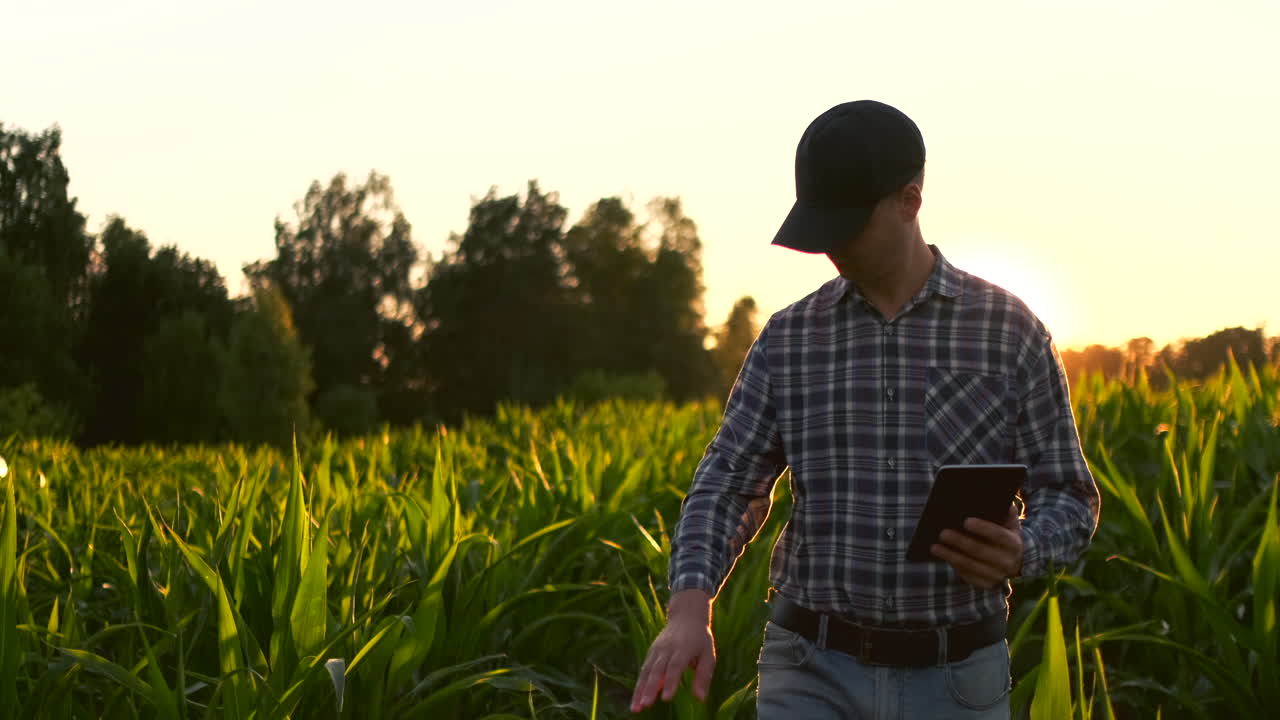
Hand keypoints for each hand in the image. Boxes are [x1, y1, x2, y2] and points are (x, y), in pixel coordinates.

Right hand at [630, 591, 716, 712]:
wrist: (685, 616)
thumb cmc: (700, 639)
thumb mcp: (708, 654)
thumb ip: (703, 676)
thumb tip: (700, 699)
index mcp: (683, 648)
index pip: (675, 667)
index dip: (670, 682)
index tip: (666, 698)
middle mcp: (667, 649)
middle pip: (657, 670)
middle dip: (650, 688)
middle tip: (645, 705)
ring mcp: (656, 650)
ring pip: (646, 671)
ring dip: (640, 690)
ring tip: (635, 708)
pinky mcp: (651, 652)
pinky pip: (644, 670)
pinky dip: (639, 685)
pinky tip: (636, 700)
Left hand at [930, 502, 1023, 588]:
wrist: (1013, 561)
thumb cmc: (1005, 535)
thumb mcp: (1009, 523)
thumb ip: (1005, 511)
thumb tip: (995, 498)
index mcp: (1014, 544)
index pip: (999, 535)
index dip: (984, 528)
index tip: (966, 521)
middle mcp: (1008, 563)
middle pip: (981, 552)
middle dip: (961, 542)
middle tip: (942, 532)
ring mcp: (998, 576)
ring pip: (971, 566)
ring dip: (951, 556)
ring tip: (935, 546)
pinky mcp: (986, 585)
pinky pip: (967, 576)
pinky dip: (954, 565)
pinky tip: (942, 556)